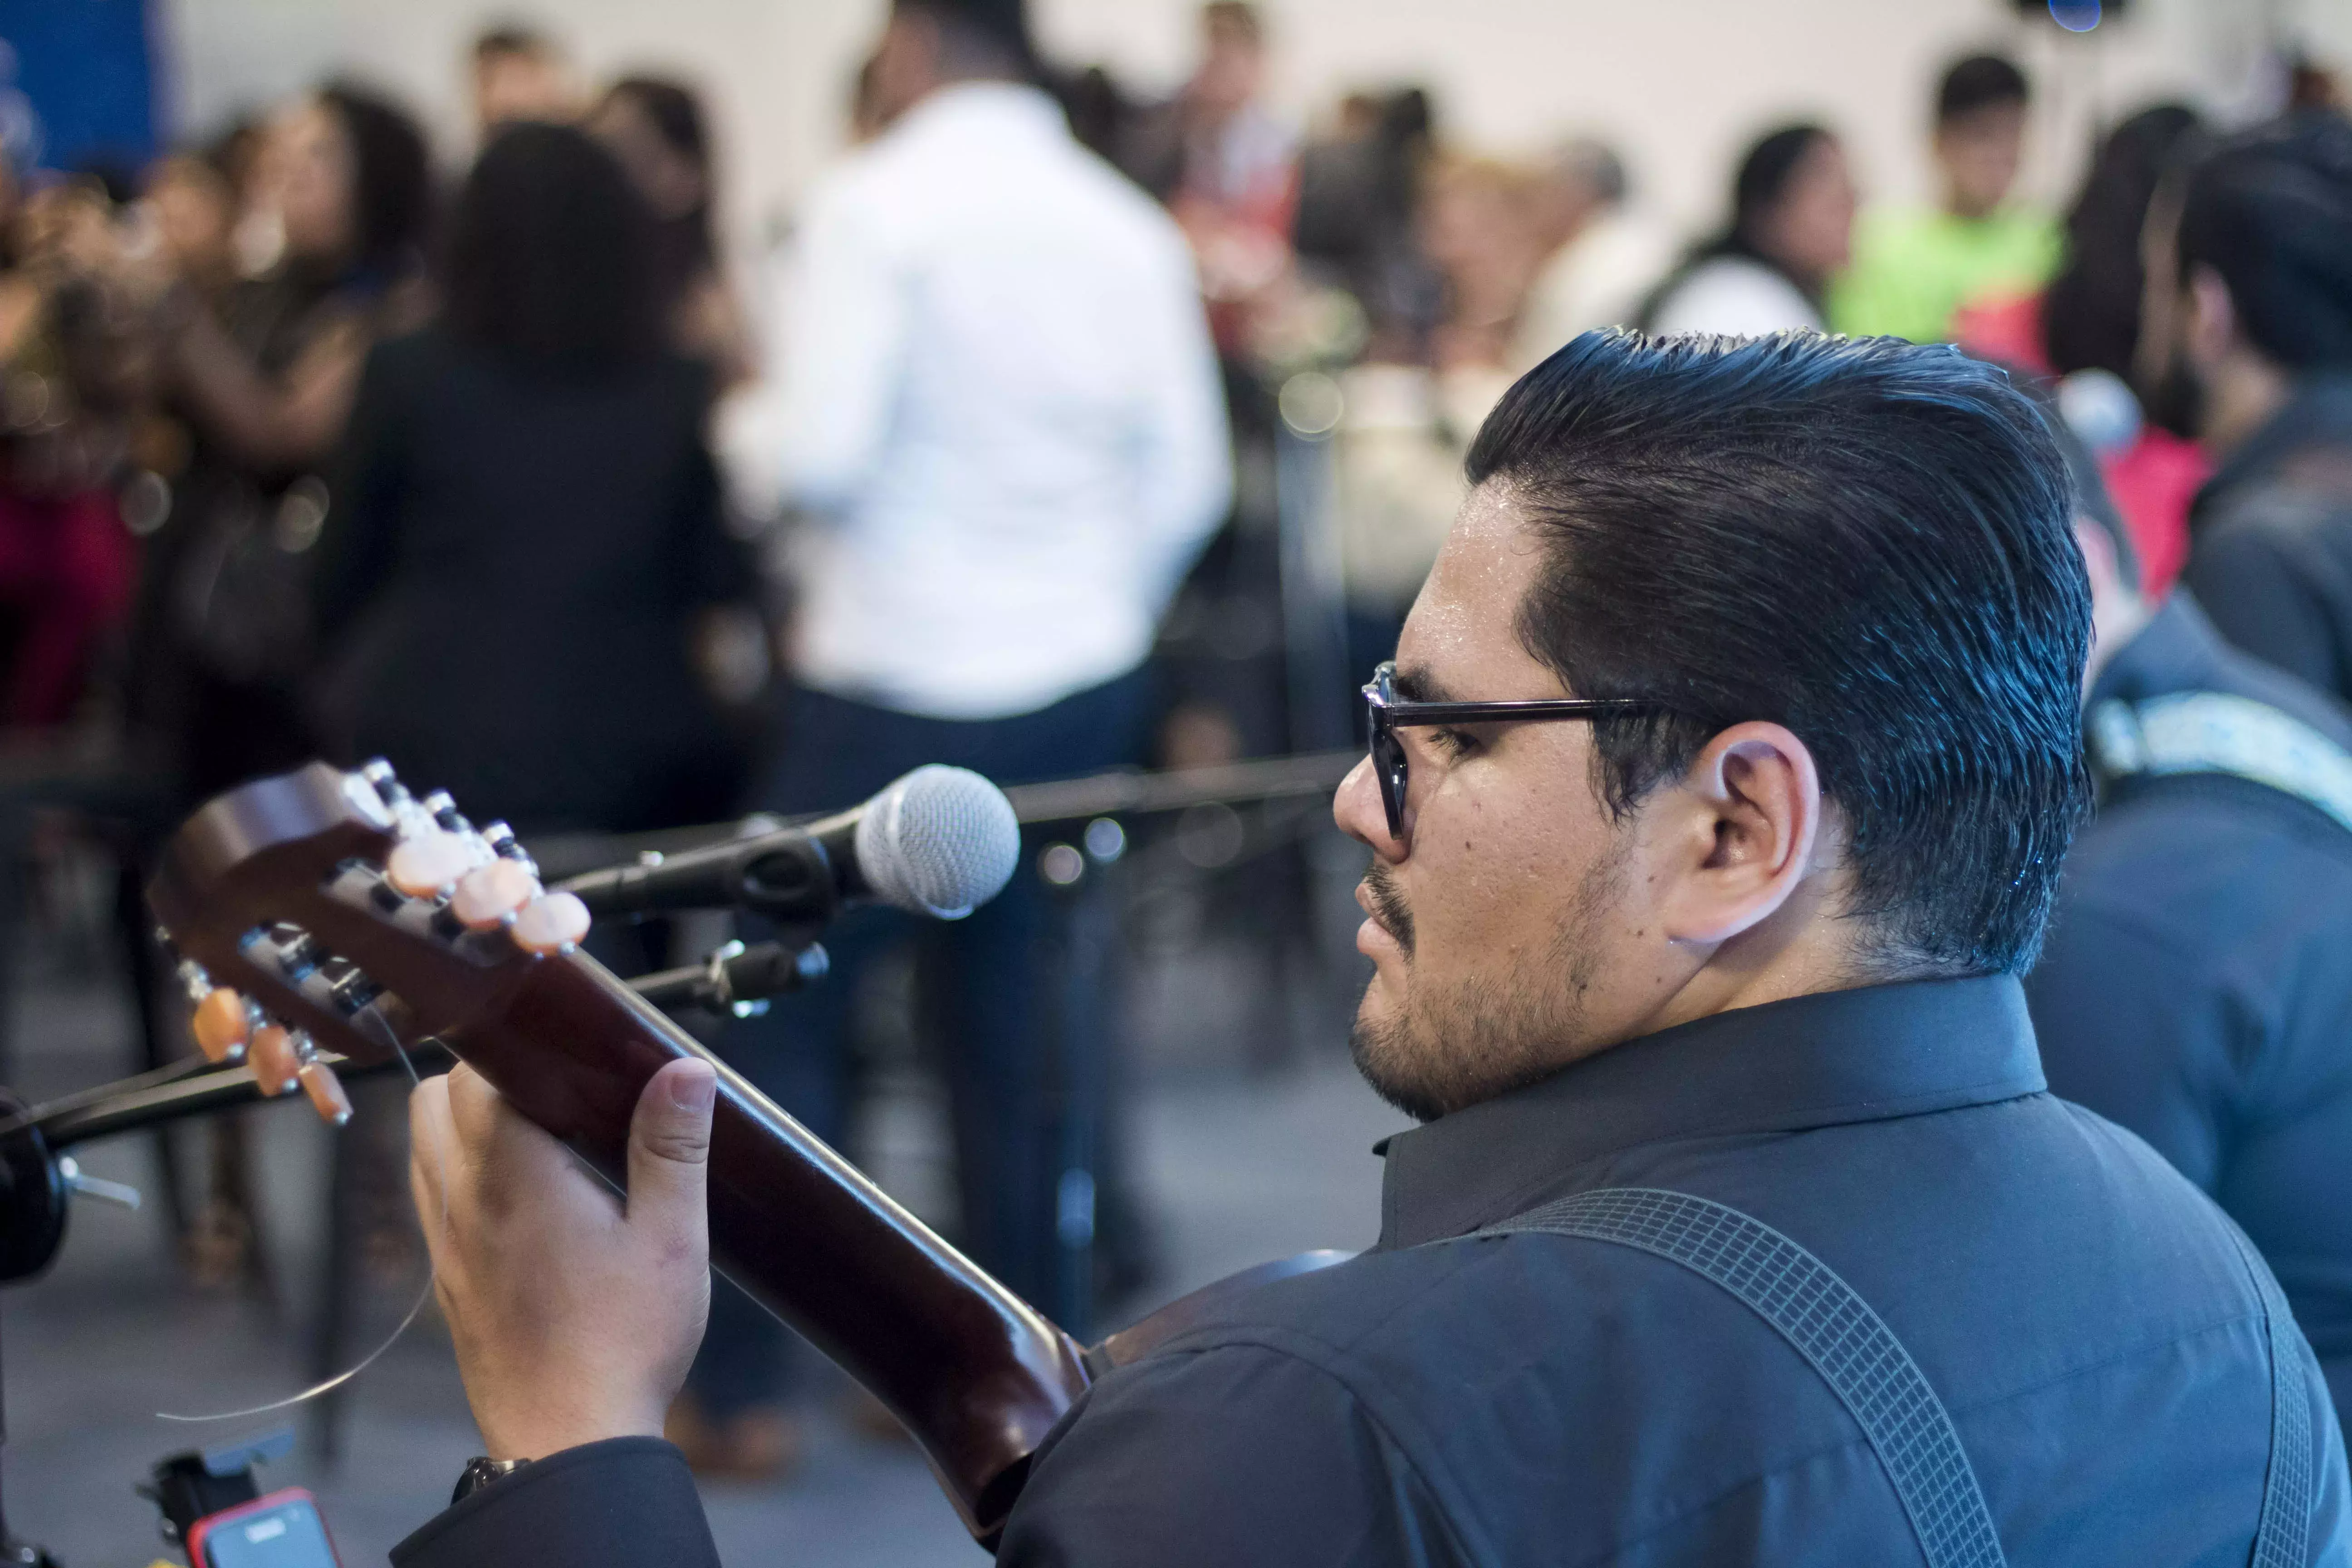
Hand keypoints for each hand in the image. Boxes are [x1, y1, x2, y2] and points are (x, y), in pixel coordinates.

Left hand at [409, 1058, 717, 1460]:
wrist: (567, 1441)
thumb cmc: (621, 1345)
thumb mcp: (670, 1240)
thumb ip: (672, 1148)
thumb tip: (685, 1071)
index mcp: (514, 1178)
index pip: (475, 1073)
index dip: (517, 1048)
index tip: (567, 1053)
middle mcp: (463, 1201)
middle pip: (434, 1098)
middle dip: (486, 1078)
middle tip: (558, 1093)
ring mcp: (446, 1242)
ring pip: (423, 1144)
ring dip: (466, 1123)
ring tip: (541, 1139)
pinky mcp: (447, 1277)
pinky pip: (432, 1195)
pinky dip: (462, 1172)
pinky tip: (525, 1194)